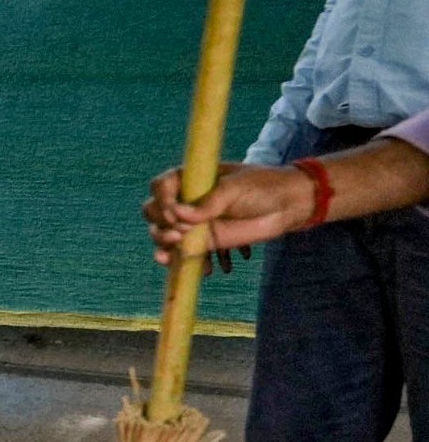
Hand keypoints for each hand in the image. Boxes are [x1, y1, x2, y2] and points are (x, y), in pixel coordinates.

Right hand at [146, 162, 315, 259]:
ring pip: (161, 233)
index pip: (160, 186)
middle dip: (160, 223)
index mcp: (191, 180)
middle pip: (153, 212)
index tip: (173, 210)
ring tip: (180, 243)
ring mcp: (192, 223)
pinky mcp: (202, 242)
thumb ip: (208, 202)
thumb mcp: (235, 188)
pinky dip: (174, 260)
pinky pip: (178, 252)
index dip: (161, 199)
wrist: (287, 207)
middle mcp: (186, 201)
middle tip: (181, 230)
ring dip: (162, 241)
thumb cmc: (262, 187)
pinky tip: (177, 262)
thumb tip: (179, 215)